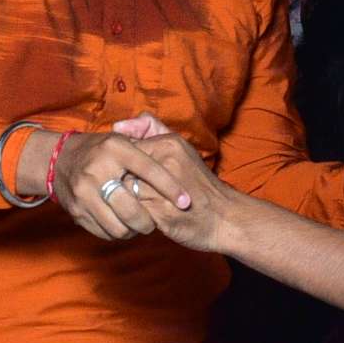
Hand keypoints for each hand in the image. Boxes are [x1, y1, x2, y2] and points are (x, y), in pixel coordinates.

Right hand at [53, 122, 174, 239]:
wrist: (59, 160)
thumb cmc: (102, 151)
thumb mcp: (122, 138)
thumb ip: (148, 134)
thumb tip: (170, 146)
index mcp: (115, 148)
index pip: (149, 169)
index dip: (170, 187)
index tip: (186, 201)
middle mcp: (97, 170)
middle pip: (132, 209)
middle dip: (148, 222)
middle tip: (154, 222)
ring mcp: (83, 193)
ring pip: (119, 227)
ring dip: (133, 230)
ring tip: (138, 224)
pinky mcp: (77, 211)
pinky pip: (104, 233)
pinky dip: (117, 232)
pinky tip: (122, 224)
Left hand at [102, 119, 232, 251]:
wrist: (225, 216)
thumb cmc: (197, 183)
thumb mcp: (179, 147)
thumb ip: (150, 129)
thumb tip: (118, 125)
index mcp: (169, 144)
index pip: (126, 149)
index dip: (124, 165)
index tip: (133, 175)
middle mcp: (166, 162)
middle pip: (123, 170)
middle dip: (124, 183)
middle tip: (136, 191)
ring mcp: (163, 188)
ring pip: (125, 192)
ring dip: (127, 201)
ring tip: (141, 204)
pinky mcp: (161, 213)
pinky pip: (133, 212)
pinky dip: (134, 216)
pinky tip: (145, 216)